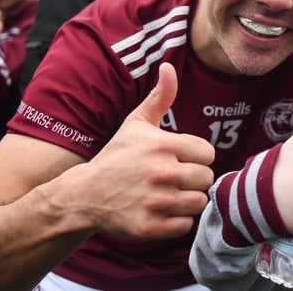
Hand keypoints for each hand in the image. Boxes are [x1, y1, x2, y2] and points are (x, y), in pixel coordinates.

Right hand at [70, 62, 214, 238]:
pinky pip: (186, 225)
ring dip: (187, 200)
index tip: (179, 159)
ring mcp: (156, 202)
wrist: (84, 195)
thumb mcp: (137, 123)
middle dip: (193, 179)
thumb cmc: (116, 156)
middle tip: (173, 178)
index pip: (208, 154)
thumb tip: (170, 66)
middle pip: (206, 179)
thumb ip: (160, 96)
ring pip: (198, 202)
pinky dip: (176, 221)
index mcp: (162, 145)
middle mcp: (161, 173)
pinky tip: (159, 210)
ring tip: (167, 194)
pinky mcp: (150, 227)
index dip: (195, 156)